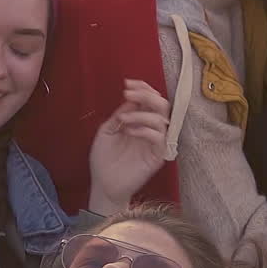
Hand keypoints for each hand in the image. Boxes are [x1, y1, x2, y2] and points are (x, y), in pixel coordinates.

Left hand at [88, 80, 169, 213]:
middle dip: (147, 95)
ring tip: (124, 119)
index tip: (128, 84)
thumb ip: (120, 115)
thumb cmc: (104, 159)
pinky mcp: (157, 157)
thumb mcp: (107, 131)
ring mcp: (155, 143)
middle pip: (162, 105)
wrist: (103, 184)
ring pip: (163, 119)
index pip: (150, 100)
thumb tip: (132, 99)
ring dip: (142, 114)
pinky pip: (161, 138)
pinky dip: (145, 130)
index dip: (143, 88)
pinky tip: (129, 131)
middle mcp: (150, 130)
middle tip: (129, 93)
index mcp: (140, 122)